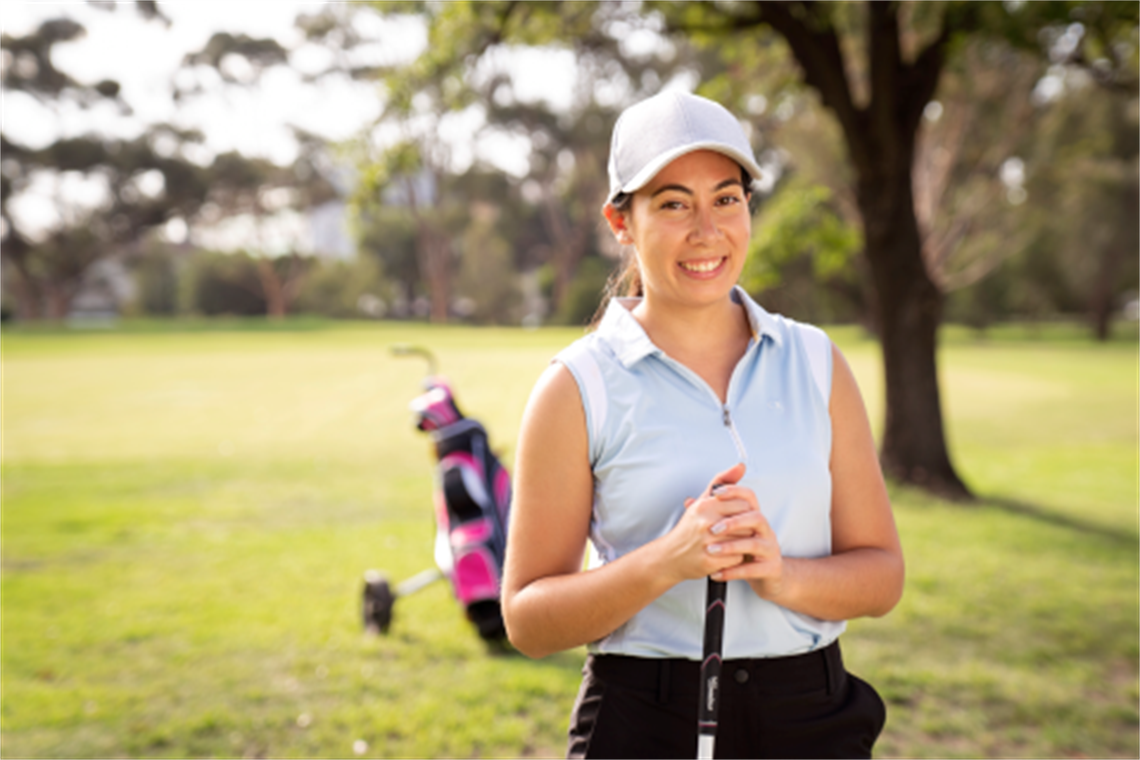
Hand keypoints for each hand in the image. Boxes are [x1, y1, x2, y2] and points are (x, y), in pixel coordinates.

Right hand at [657, 463, 755, 583]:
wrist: (671, 555)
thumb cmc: (690, 527)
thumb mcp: (703, 501)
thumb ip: (723, 482)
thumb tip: (741, 466)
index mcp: (706, 506)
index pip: (743, 504)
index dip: (746, 511)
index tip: (740, 517)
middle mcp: (705, 522)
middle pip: (746, 523)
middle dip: (745, 528)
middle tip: (737, 531)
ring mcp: (707, 543)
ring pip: (743, 541)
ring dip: (742, 543)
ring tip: (731, 542)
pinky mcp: (710, 561)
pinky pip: (737, 558)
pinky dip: (735, 558)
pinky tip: (726, 554)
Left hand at [687, 465, 786, 600]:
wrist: (765, 574)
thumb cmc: (744, 548)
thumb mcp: (732, 530)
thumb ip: (712, 513)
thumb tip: (689, 501)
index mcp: (755, 516)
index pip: (749, 496)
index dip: (734, 491)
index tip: (715, 493)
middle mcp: (765, 530)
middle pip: (756, 518)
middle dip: (734, 522)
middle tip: (712, 529)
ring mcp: (770, 549)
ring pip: (755, 544)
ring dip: (732, 547)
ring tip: (712, 551)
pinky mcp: (770, 568)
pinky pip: (753, 570)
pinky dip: (733, 571)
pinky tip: (717, 573)